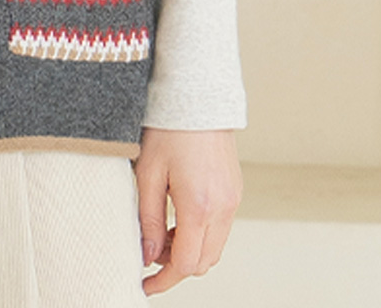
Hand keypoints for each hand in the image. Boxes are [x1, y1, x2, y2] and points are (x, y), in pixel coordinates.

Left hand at [133, 127, 241, 294]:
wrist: (197, 96)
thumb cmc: (168, 129)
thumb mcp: (147, 173)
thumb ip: (147, 218)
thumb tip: (148, 256)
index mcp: (200, 206)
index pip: (186, 263)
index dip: (164, 279)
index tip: (145, 284)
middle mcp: (223, 207)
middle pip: (204, 261)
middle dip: (175, 265)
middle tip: (148, 251)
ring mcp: (234, 199)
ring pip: (214, 246)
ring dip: (189, 249)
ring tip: (160, 231)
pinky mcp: (235, 190)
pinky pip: (221, 227)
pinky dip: (201, 233)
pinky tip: (178, 215)